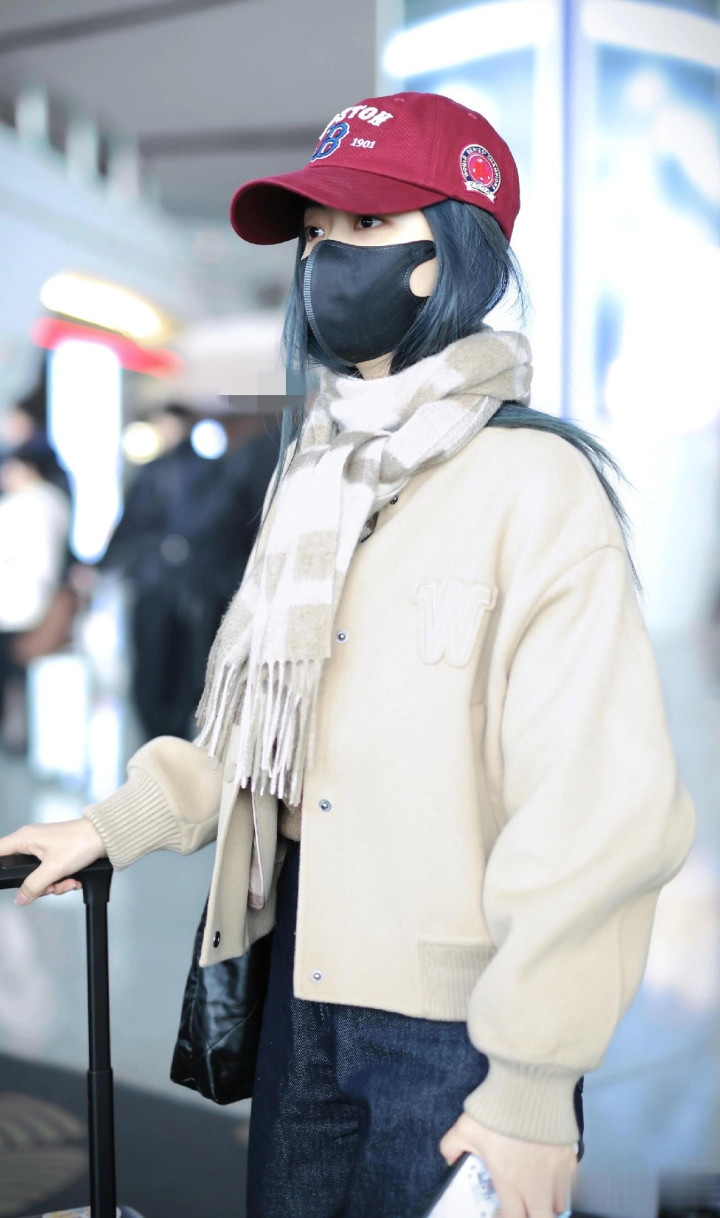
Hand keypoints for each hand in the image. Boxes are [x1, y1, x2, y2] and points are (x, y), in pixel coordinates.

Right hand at [0, 818, 107, 903]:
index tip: (4, 880)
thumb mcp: (54, 868)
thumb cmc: (81, 841)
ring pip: (38, 876)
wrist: (106, 837)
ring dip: (53, 884)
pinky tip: (73, 879)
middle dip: (37, 884)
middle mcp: (32, 841)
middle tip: (49, 886)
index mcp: (24, 838)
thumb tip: (20, 898)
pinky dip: (62, 880)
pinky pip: (51, 874)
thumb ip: (34, 885)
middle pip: (20, 871)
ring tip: (67, 881)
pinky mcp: (56, 855)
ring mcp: (44, 848)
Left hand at [439, 1112, 577, 1217]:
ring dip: (547, 1204)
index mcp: (510, 1180)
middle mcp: (536, 1182)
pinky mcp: (570, 1155)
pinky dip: (563, 1187)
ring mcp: (556, 1170)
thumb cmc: (499, 1106)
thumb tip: (449, 1160)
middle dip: (531, 1216)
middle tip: (521, 1208)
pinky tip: (551, 1177)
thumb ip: (452, 1147)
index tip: (499, 1213)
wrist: (531, 1083)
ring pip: (558, 1204)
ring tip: (536, 1195)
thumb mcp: (465, 1126)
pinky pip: (571, 1183)